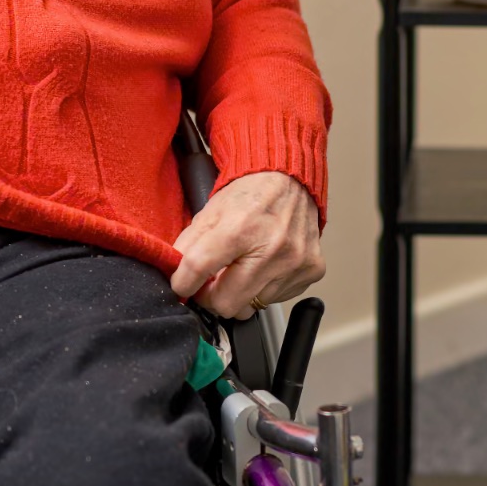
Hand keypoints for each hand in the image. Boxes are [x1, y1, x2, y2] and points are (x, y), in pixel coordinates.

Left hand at [169, 171, 324, 317]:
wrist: (291, 179)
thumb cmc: (251, 195)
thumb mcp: (210, 212)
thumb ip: (188, 246)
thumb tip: (175, 278)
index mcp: (240, 228)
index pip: (198, 270)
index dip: (182, 283)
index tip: (182, 284)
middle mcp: (272, 248)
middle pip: (225, 304)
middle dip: (212, 296)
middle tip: (212, 281)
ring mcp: (294, 263)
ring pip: (251, 306)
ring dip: (241, 293)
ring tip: (244, 267)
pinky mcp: (311, 271)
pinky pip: (276, 300)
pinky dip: (265, 288)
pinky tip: (266, 266)